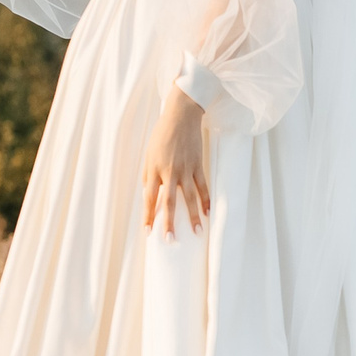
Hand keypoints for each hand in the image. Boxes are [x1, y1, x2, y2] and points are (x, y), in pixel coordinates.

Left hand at [140, 89, 209, 238]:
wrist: (181, 116)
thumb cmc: (162, 135)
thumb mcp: (149, 154)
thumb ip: (149, 176)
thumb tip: (150, 195)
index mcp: (154, 170)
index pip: (149, 198)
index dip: (148, 216)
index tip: (148, 232)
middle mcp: (170, 172)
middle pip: (169, 202)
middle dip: (169, 222)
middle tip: (171, 240)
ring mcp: (186, 169)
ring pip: (190, 198)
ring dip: (193, 216)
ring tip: (197, 232)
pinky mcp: (198, 165)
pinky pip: (203, 186)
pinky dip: (206, 200)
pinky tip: (208, 212)